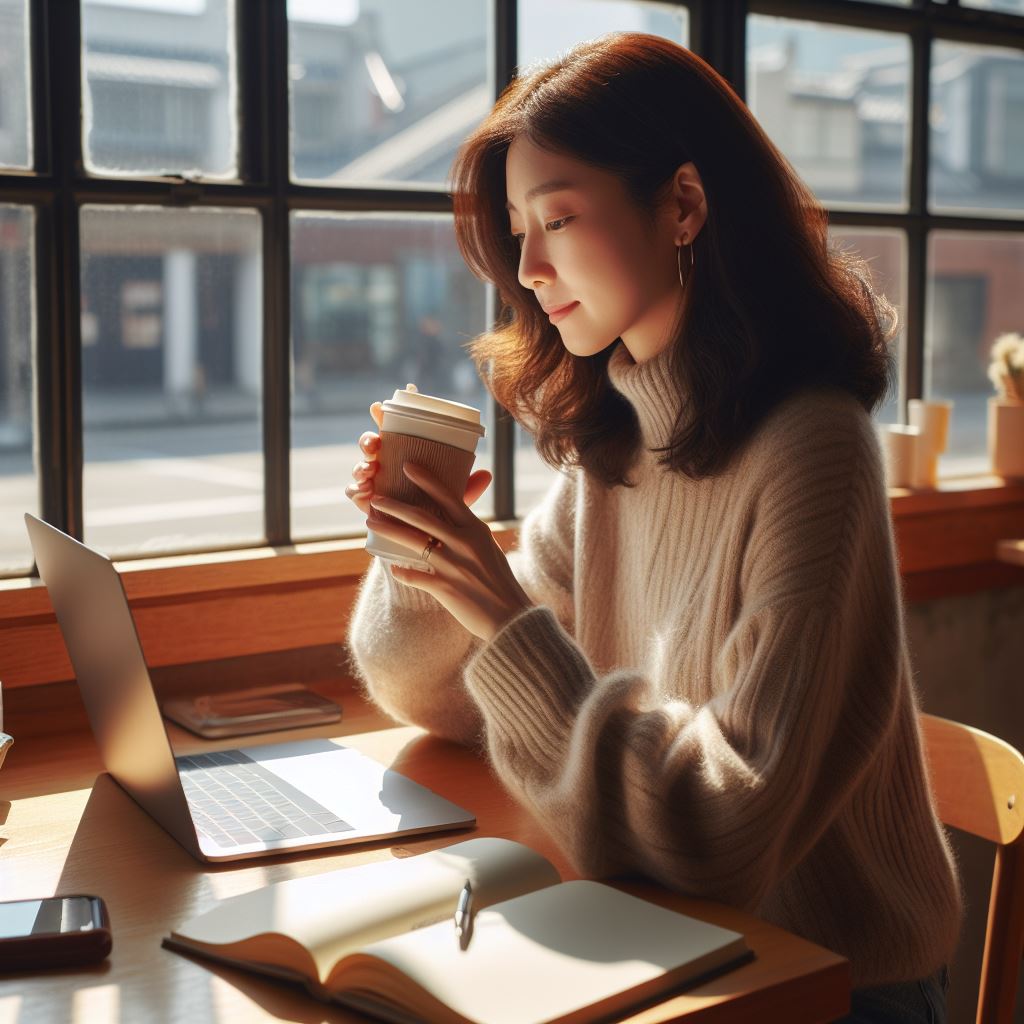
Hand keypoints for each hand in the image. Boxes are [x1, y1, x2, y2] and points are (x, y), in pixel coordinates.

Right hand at [345, 386, 491, 516]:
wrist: (424, 542)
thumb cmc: (438, 512)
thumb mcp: (453, 498)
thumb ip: (468, 486)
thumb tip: (487, 474)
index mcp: (404, 455)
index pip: (392, 429)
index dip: (383, 415)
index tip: (380, 406)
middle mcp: (386, 464)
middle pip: (371, 444)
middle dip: (368, 440)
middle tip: (375, 444)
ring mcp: (375, 482)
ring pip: (360, 466)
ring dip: (361, 465)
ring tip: (369, 471)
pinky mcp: (367, 502)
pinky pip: (354, 492)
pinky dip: (355, 490)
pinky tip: (363, 492)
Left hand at [368, 462, 532, 642]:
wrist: (510, 617)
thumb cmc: (500, 581)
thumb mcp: (488, 548)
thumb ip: (469, 531)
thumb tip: (455, 516)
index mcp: (476, 529)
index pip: (449, 497)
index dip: (427, 480)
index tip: (408, 466)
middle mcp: (464, 543)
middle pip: (422, 518)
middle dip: (395, 505)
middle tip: (376, 497)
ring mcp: (453, 565)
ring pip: (413, 542)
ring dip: (388, 531)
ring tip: (371, 522)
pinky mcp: (445, 587)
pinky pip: (414, 576)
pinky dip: (401, 571)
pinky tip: (392, 567)